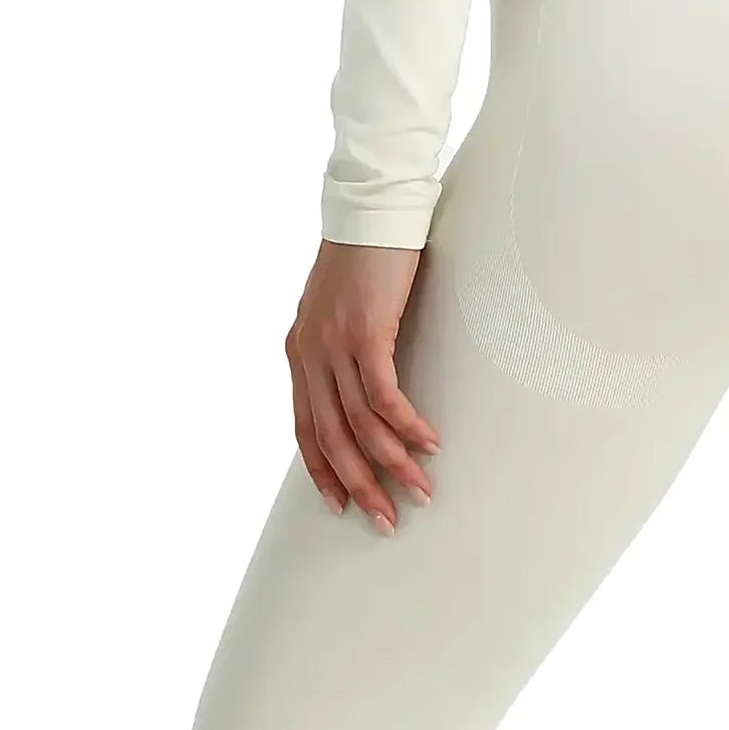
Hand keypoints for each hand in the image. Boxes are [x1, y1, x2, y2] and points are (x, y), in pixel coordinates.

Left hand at [286, 241, 439, 530]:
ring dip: (392, 462)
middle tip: (385, 520)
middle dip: (360, 483)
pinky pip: (383, 395)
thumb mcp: (339, 312)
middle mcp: (309, 354)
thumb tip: (362, 389)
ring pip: (358, 423)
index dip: (322, 471)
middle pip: (330, 437)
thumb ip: (341, 351)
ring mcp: (334, 344)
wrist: (370, 209)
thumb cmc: (363, 259)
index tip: (342, 505)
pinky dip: (405, 425)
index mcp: (299, 353)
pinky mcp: (365, 333)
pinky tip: (428, 443)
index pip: (304, 428)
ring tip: (420, 489)